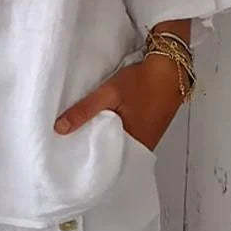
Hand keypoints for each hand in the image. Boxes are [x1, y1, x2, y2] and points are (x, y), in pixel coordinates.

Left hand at [53, 54, 185, 151]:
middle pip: (112, 154)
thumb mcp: (109, 93)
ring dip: (104, 139)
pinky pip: (128, 135)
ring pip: (120, 143)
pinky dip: (115, 131)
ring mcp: (148, 136)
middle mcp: (142, 146)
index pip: (105, 162)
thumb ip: (85, 110)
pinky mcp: (149, 126)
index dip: (87, 160)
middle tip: (70, 148)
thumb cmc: (141, 82)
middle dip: (94, 149)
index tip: (69, 158)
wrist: (170, 67)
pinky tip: (102, 124)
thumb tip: (59, 129)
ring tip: (81, 137)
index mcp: (134, 145)